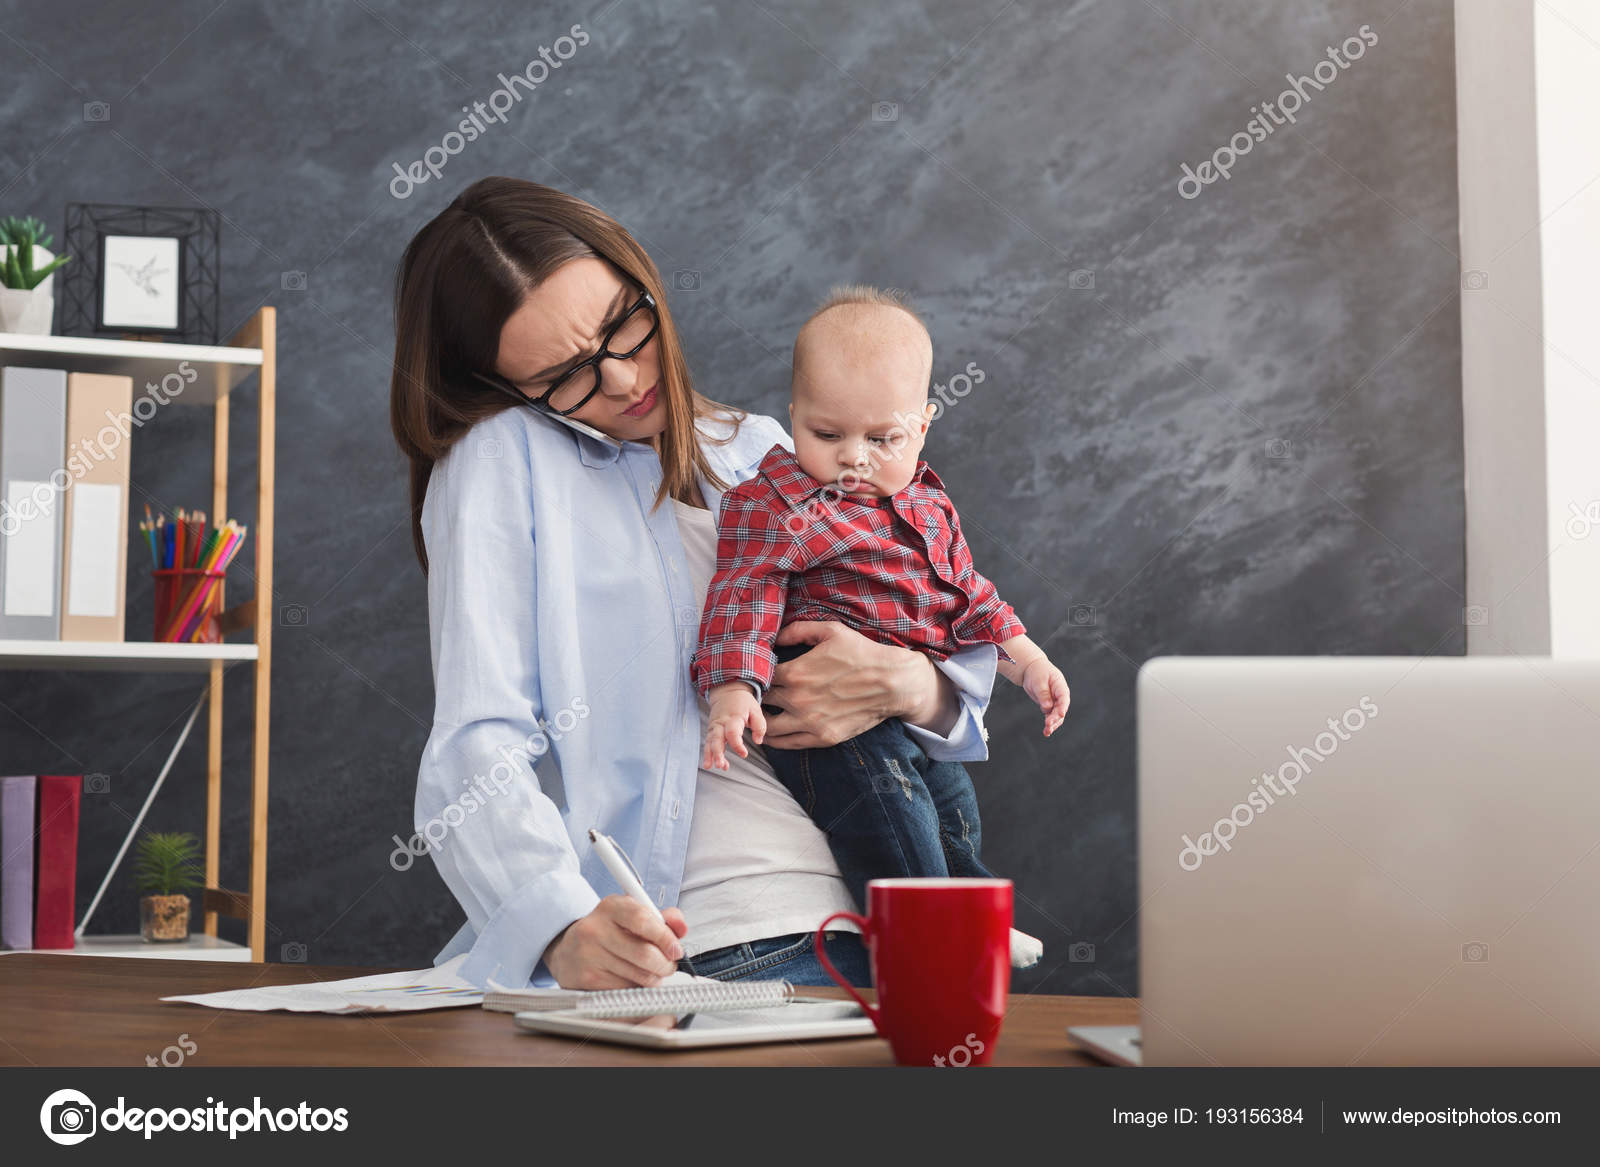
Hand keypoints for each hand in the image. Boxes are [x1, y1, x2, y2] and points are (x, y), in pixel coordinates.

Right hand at [543, 896, 688, 989]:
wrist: (567, 950)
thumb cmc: (607, 932)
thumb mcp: (631, 916)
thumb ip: (661, 918)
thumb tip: (681, 927)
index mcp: (611, 907)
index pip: (643, 920)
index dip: (665, 937)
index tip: (676, 950)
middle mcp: (595, 929)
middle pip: (644, 954)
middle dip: (665, 964)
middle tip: (668, 965)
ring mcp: (588, 955)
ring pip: (638, 976)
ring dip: (653, 978)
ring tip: (650, 971)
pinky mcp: (586, 979)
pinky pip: (626, 990)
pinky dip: (636, 988)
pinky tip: (630, 979)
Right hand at [703, 682, 764, 769]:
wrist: (727, 691)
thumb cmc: (743, 702)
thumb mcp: (756, 710)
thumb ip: (759, 725)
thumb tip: (758, 741)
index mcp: (733, 717)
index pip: (732, 733)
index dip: (737, 745)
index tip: (744, 754)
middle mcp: (721, 723)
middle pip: (717, 738)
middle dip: (717, 752)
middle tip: (721, 765)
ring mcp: (714, 726)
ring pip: (710, 741)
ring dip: (710, 755)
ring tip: (710, 766)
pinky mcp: (711, 730)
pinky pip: (708, 742)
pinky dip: (708, 753)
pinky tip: (708, 764)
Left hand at [762, 621, 947, 747]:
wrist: (892, 683)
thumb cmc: (861, 653)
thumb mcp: (830, 631)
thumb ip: (798, 630)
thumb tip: (775, 635)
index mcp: (795, 673)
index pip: (758, 679)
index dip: (754, 677)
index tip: (754, 675)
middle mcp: (797, 700)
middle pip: (759, 704)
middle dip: (754, 699)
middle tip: (753, 696)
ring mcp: (809, 722)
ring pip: (768, 728)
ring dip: (760, 721)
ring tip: (760, 715)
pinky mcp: (822, 738)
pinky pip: (787, 744)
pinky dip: (776, 739)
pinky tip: (773, 731)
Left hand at [1021, 656, 1070, 735]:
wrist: (1031, 670)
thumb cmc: (1037, 672)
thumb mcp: (1039, 681)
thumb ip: (1043, 694)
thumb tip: (1047, 707)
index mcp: (1060, 686)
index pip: (1064, 698)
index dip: (1063, 706)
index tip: (1060, 714)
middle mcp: (1060, 696)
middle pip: (1060, 709)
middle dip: (1055, 718)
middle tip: (1048, 724)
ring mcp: (1055, 702)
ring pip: (1056, 715)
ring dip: (1053, 724)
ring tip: (1047, 732)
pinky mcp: (1049, 706)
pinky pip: (1050, 716)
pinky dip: (1049, 724)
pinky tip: (1046, 732)